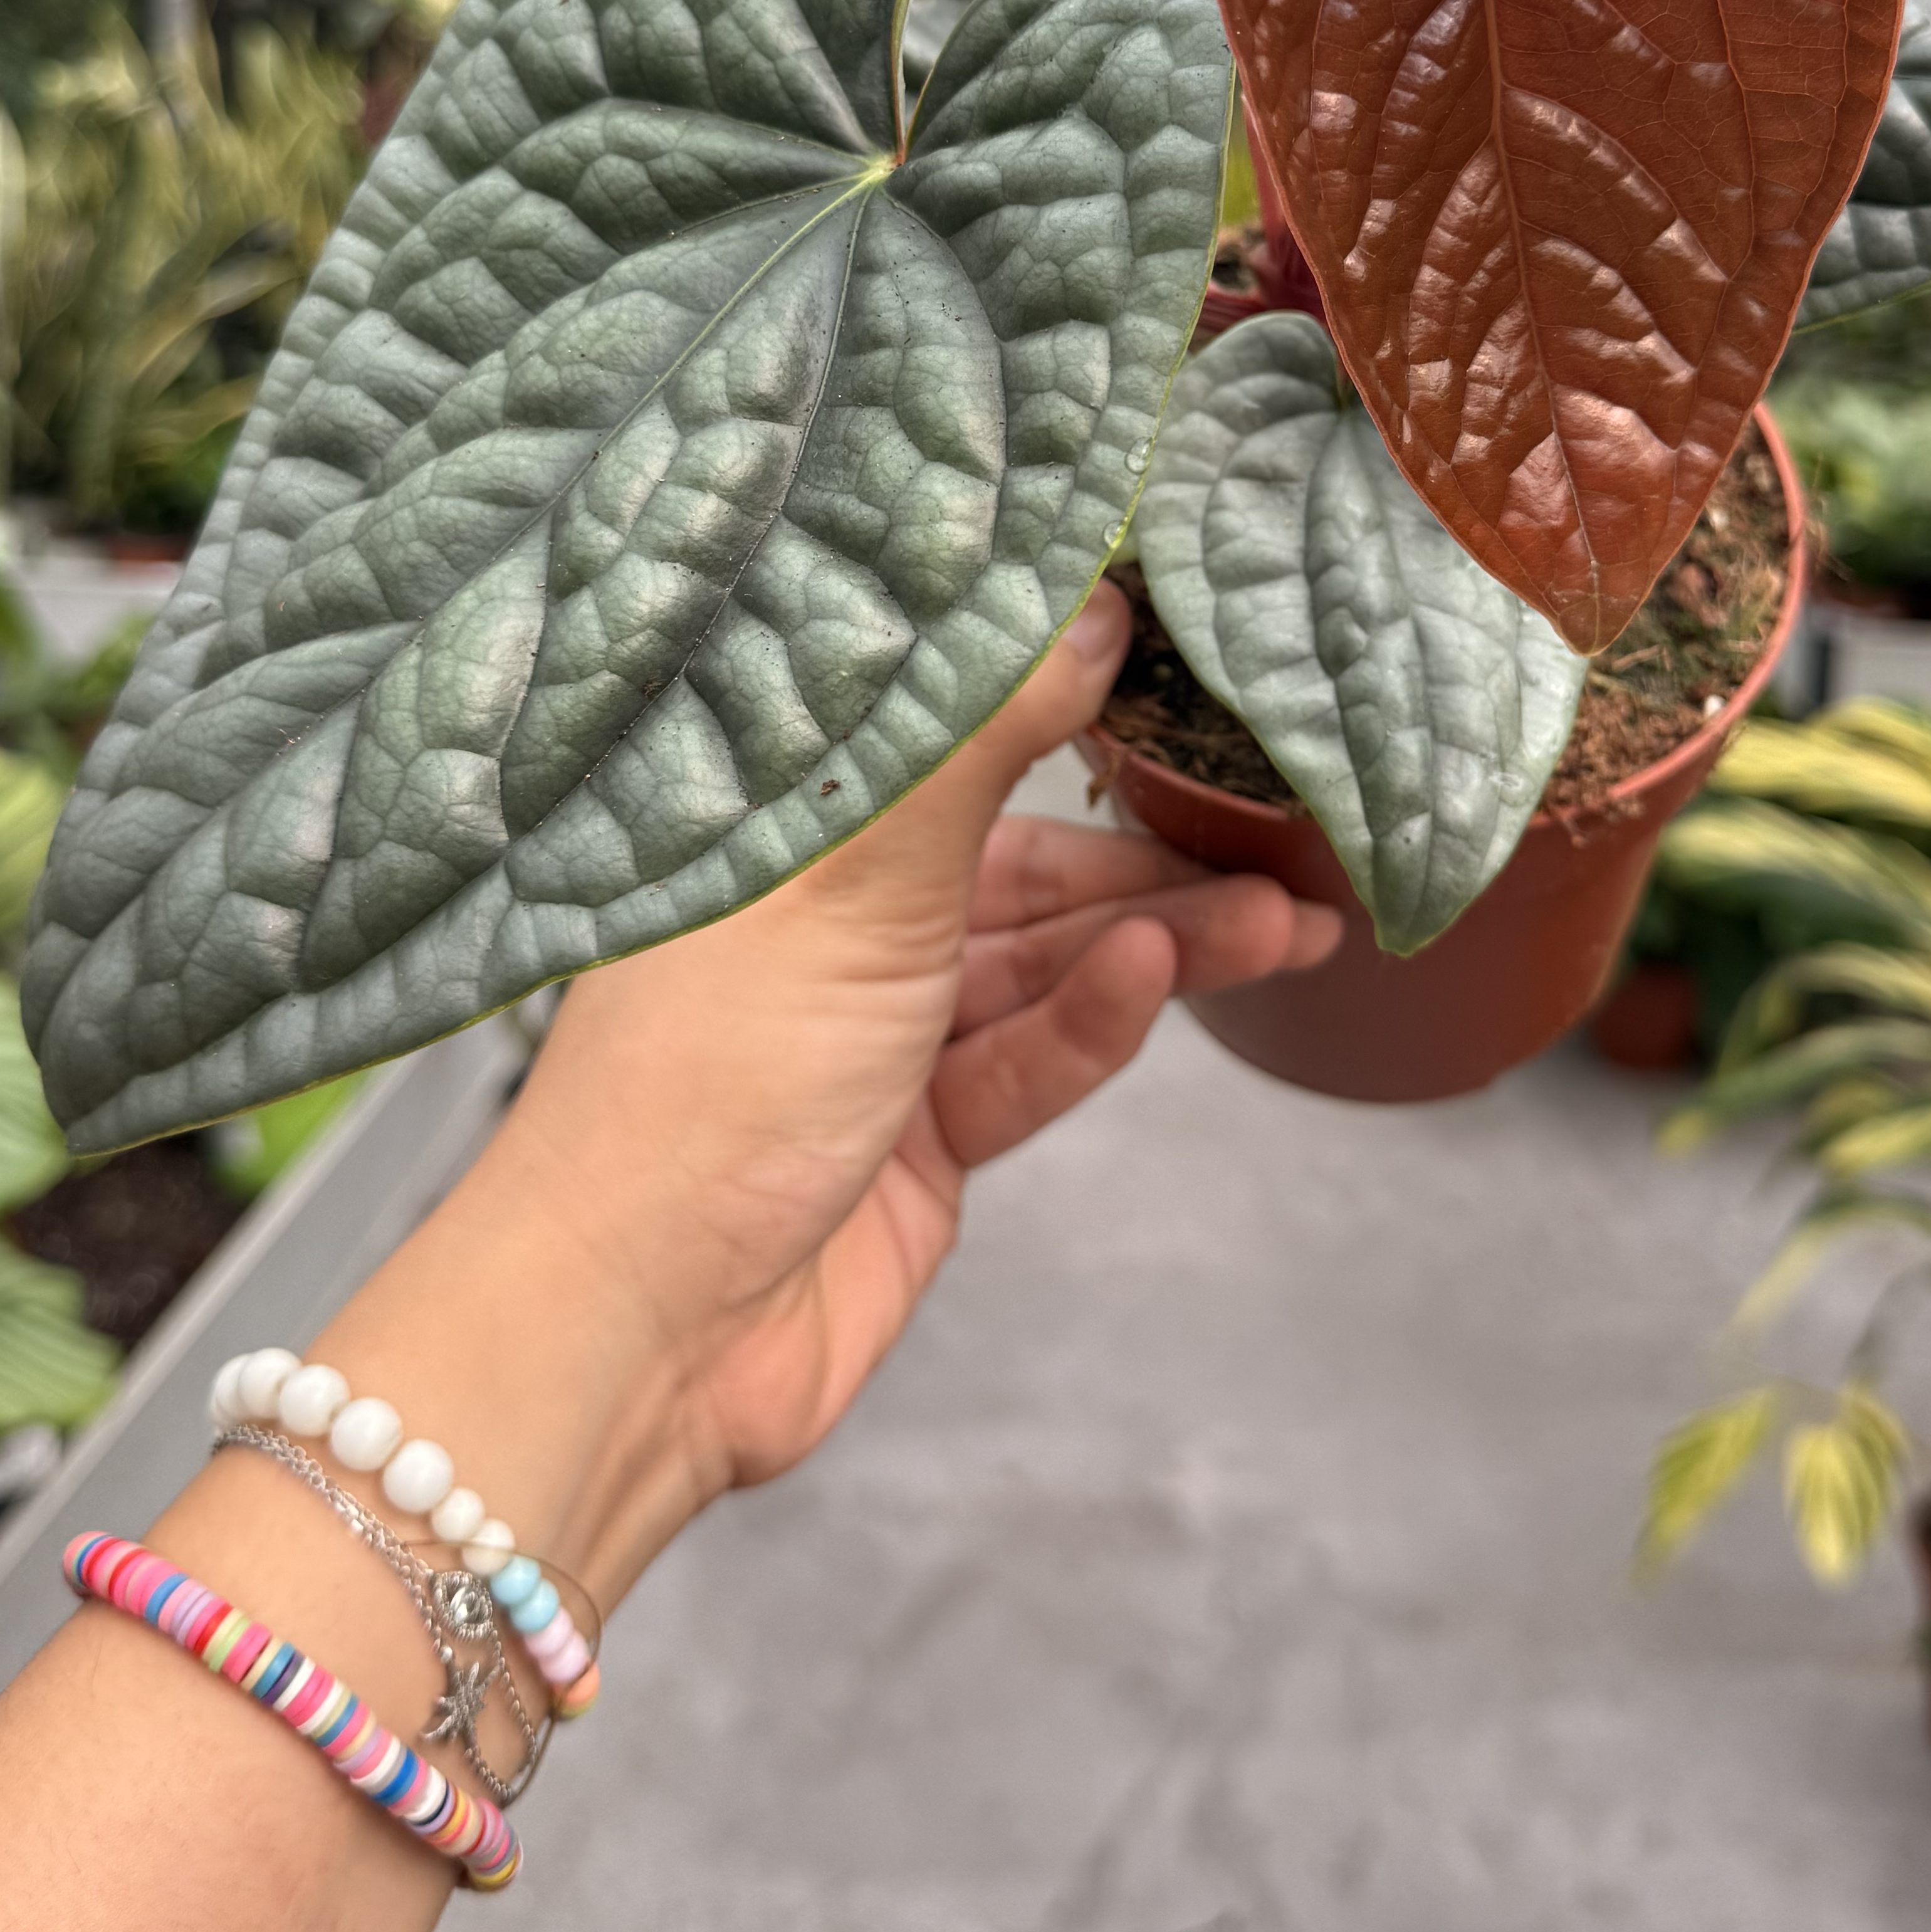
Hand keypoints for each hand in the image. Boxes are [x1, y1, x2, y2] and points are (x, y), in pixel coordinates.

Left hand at [412, 582, 1339, 1587]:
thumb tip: (1088, 602)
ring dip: (1161, 945)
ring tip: (1282, 920)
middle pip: (1019, 868)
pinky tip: (1160, 983)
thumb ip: (982, 741)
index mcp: (781, 840)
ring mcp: (872, 1041)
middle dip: (1155, 858)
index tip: (1182, 681)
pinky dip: (1095, 1027)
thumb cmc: (710, 1079)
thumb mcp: (858, 883)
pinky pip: (1027, 1064)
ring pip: (1044, 968)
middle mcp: (823, 928)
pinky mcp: (915, 1145)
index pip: (943, 748)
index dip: (1064, 714)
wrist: (646, 1330)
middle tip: (1284, 835)